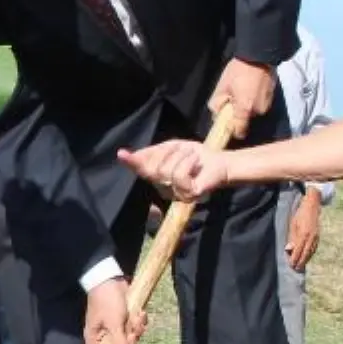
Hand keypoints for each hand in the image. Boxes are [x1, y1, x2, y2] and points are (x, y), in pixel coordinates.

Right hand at [84, 278, 146, 343]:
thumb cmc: (106, 301)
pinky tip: (141, 313)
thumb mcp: (113, 323)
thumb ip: (118, 341)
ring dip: (137, 329)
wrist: (111, 279)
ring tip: (137, 317)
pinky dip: (140, 321)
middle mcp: (105, 336)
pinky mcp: (126, 319)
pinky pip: (136, 327)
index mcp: (95, 339)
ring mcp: (117, 328)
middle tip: (133, 332)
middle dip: (130, 341)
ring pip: (131, 338)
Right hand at [118, 139, 232, 202]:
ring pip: (165, 171)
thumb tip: (129, 154)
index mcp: (159, 179)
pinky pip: (179, 176)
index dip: (132, 162)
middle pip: (153, 169)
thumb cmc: (196, 157)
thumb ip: (152, 152)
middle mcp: (165, 190)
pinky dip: (187, 163)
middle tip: (181, 148)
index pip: (143, 170)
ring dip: (180, 156)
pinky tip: (195, 161)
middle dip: (166, 153)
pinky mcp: (189, 194)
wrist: (221, 163)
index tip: (121, 154)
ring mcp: (177, 195)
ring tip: (192, 155)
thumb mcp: (172, 149)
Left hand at [208, 58, 276, 140]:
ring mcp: (267, 104)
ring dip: (247, 105)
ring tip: (243, 90)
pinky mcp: (272, 96)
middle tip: (233, 98)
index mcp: (245, 109)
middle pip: (246, 119)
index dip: (233, 131)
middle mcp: (258, 110)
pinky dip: (255, 99)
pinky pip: (260, 103)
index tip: (227, 125)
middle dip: (239, 112)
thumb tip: (216, 115)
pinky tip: (251, 87)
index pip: (239, 131)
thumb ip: (216, 104)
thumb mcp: (221, 86)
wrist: (259, 55)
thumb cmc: (238, 70)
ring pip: (253, 111)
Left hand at [285, 188, 321, 270]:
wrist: (312, 205)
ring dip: (306, 259)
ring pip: (311, 251)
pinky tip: (307, 257)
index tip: (291, 265)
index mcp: (304, 234)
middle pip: (306, 253)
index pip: (298, 250)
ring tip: (301, 266)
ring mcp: (316, 237)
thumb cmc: (300, 214)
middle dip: (301, 262)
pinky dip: (310, 254)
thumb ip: (291, 237)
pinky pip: (314, 248)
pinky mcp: (318, 236)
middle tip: (296, 269)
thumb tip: (289, 249)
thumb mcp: (293, 224)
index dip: (294, 258)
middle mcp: (311, 237)